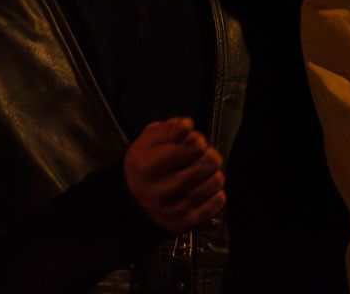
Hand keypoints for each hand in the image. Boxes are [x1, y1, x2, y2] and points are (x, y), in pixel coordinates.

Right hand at [124, 117, 225, 232]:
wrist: (132, 197)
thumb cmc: (146, 162)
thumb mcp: (149, 140)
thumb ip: (170, 129)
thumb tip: (187, 126)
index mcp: (147, 167)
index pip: (192, 148)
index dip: (198, 141)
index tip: (193, 143)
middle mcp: (158, 192)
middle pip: (208, 164)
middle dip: (210, 155)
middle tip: (202, 156)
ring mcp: (172, 210)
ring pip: (216, 182)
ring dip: (214, 173)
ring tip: (203, 172)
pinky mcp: (183, 223)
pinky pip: (217, 202)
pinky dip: (217, 192)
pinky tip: (205, 187)